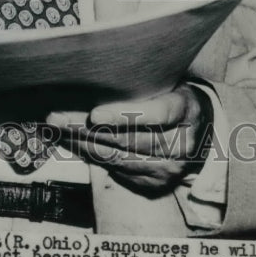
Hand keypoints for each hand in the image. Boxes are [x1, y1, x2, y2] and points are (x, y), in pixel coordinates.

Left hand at [47, 84, 211, 193]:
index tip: (94, 114)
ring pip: (117, 157)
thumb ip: (141, 83)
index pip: (156, 114)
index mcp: (185, 110)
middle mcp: (180, 144)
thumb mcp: (167, 82)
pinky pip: (117, 170)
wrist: (200, 129)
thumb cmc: (173, 96)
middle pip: (127, 138)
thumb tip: (95, 74)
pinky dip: (92, 155)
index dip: (123, 115)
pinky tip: (72, 143)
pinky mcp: (156, 183)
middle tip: (55, 118)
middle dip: (86, 128)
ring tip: (55, 129)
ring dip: (81, 143)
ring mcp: (168, 168)